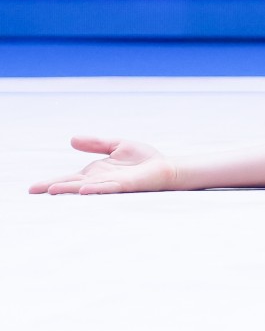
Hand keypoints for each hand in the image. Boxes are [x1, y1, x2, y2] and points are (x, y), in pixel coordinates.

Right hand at [29, 136, 176, 194]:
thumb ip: (96, 143)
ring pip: (87, 187)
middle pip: (73, 184)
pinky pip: (109, 187)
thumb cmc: (143, 160)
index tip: (33, 188)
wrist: (166, 167)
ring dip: (71, 189)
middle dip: (54, 187)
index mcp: (95, 172)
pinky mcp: (126, 185)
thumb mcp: (116, 146)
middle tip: (34, 191)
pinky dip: (96, 188)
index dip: (52, 181)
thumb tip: (72, 139)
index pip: (69, 177)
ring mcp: (112, 184)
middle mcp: (100, 180)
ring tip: (53, 189)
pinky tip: (84, 189)